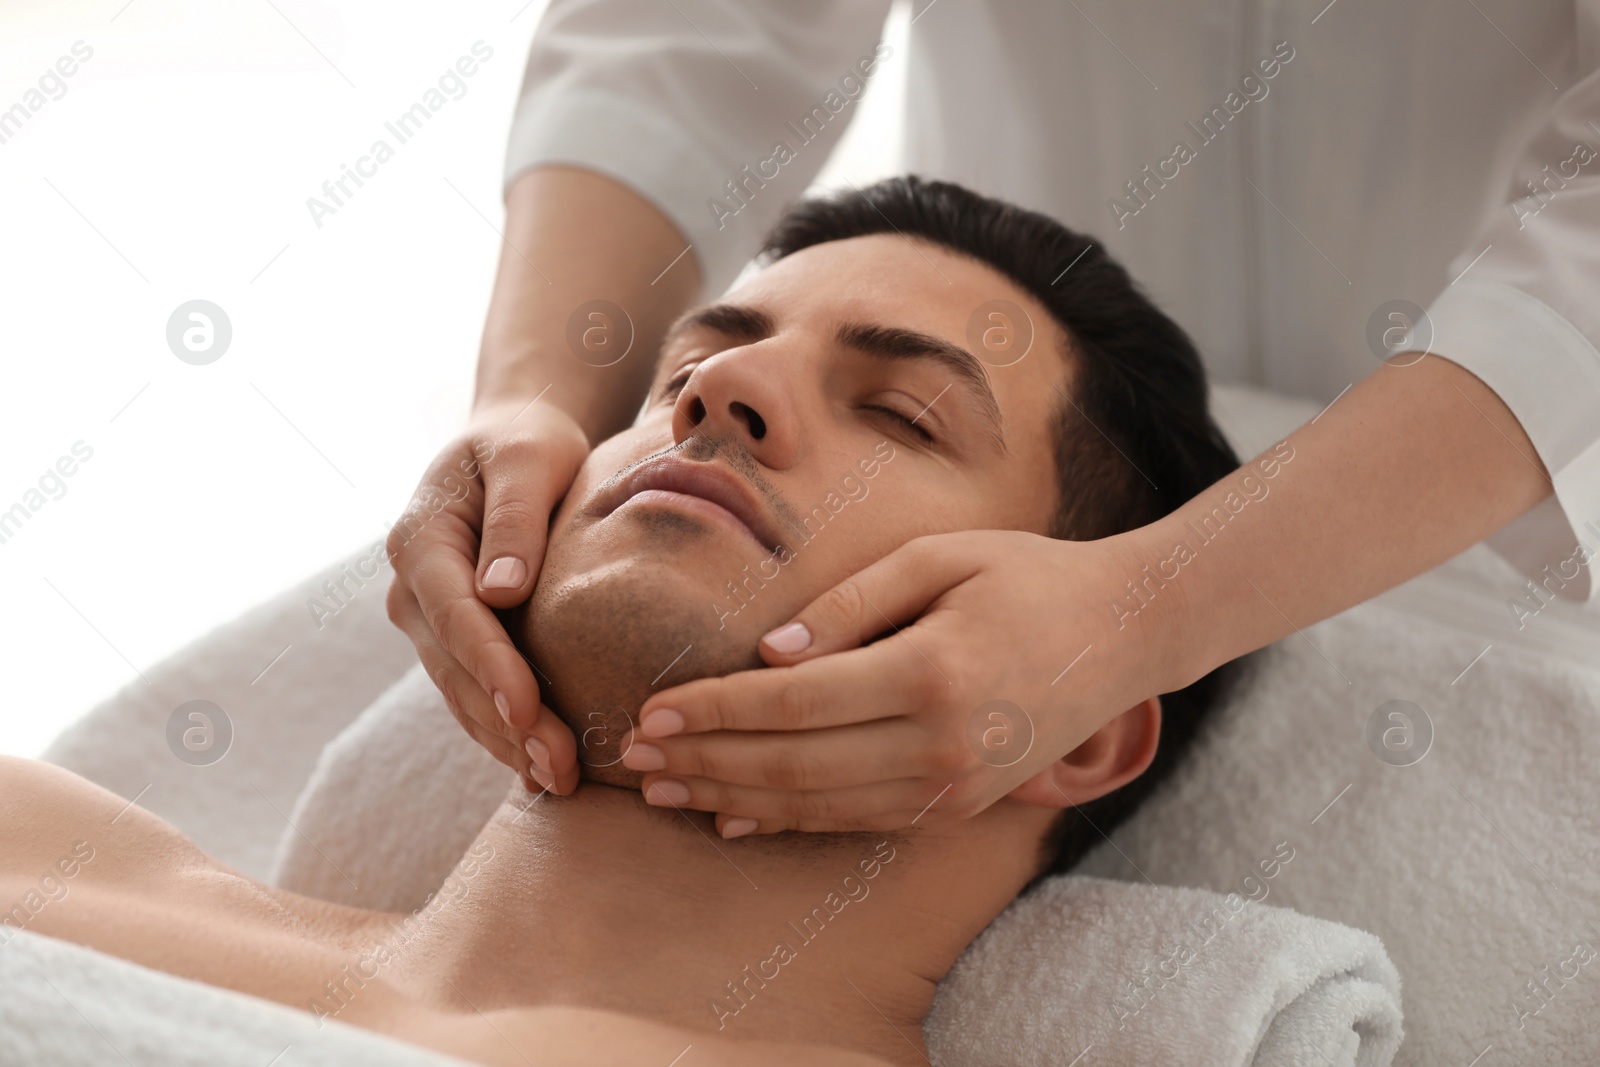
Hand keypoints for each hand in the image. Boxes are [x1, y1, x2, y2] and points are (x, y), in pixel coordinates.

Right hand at [385, 398, 589, 794]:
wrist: (515, 441)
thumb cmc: (528, 441)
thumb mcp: (529, 457)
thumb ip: (516, 518)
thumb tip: (502, 591)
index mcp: (421, 539)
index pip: (455, 614)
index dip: (490, 666)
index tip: (527, 709)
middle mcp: (413, 587)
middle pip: (458, 668)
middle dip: (507, 723)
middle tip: (559, 768)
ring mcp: (428, 620)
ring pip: (463, 693)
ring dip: (506, 742)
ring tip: (558, 780)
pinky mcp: (454, 640)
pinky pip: (474, 694)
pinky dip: (505, 732)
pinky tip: (541, 769)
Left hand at [624, 529, 1187, 835]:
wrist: (1124, 633)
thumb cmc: (1027, 575)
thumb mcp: (941, 556)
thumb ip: (849, 602)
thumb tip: (766, 653)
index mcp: (931, 672)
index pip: (795, 703)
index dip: (716, 711)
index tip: (652, 711)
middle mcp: (939, 745)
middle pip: (793, 765)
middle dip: (704, 762)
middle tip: (633, 757)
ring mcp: (952, 786)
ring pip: (817, 804)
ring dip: (732, 798)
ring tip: (663, 791)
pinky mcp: (958, 805)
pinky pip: (857, 821)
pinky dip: (790, 821)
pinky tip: (736, 815)